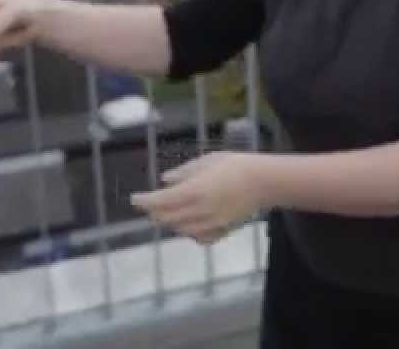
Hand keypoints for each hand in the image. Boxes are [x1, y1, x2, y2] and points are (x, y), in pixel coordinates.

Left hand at [131, 152, 267, 244]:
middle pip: (166, 218)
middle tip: (149, 204)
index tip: (134, 198)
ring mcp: (210, 223)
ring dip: (169, 221)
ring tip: (167, 212)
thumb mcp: (206, 161)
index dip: (144, 201)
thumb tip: (165, 180)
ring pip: (179, 229)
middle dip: (154, 211)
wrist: (263, 181)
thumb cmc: (235, 165)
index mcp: (194, 191)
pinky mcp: (221, 230)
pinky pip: (198, 237)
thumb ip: (184, 173)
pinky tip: (188, 225)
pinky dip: (188, 232)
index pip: (160, 201)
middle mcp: (198, 210)